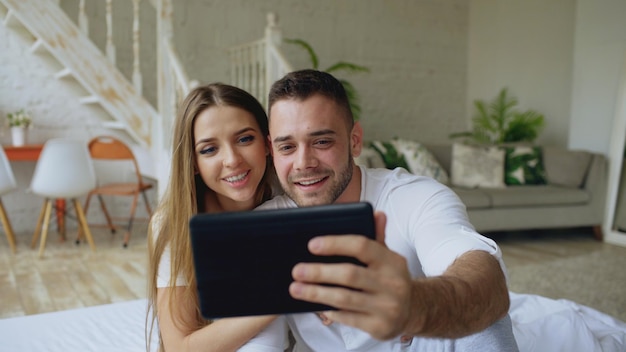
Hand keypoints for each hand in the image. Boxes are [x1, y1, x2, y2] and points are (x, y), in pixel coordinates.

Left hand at [289, 211, 413, 339]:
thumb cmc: (390, 278)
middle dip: (319, 272)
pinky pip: (347, 318)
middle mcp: (392, 283)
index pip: (362, 246)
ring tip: (296, 289)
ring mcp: (387, 306)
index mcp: (392, 261)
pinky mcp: (379, 326)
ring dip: (316, 293)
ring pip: (344, 298)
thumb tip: (376, 213)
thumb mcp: (388, 257)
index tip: (312, 245)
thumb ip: (377, 236)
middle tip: (297, 270)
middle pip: (349, 274)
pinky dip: (329, 310)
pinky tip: (316, 305)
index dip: (335, 244)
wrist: (413, 311)